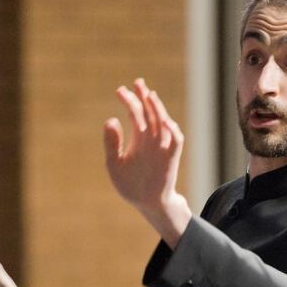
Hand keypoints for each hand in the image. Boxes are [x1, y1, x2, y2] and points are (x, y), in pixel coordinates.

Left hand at [103, 78, 191, 246]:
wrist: (147, 204)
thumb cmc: (130, 185)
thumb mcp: (114, 163)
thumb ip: (112, 143)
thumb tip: (110, 120)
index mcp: (138, 139)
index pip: (135, 114)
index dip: (129, 101)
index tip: (120, 90)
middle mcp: (151, 139)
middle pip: (150, 113)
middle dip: (144, 98)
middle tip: (137, 82)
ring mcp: (162, 147)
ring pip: (162, 122)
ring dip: (157, 109)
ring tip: (149, 95)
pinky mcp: (171, 158)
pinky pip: (176, 141)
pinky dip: (172, 131)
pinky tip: (165, 121)